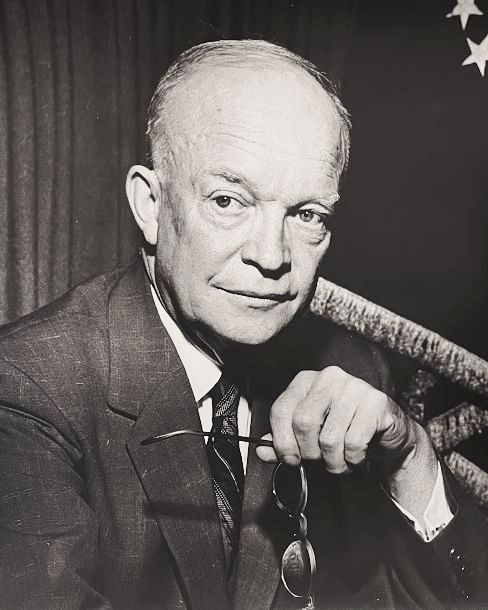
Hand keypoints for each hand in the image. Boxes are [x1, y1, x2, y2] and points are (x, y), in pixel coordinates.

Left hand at [256, 366, 437, 517]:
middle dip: (309, 453)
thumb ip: (285, 441)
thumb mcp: (311, 434)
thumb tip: (262, 450)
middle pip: (303, 423)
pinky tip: (357, 456)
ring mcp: (354, 387)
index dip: (282, 441)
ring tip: (341, 461)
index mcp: (307, 380)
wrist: (387, 434)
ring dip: (334, 462)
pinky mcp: (376, 403)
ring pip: (329, 438)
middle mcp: (329, 378)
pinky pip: (354, 442)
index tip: (290, 459)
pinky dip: (353, 459)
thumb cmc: (345, 430)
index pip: (281, 410)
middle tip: (320, 460)